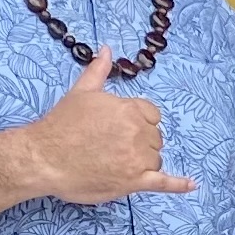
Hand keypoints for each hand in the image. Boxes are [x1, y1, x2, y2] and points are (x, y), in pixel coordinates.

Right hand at [29, 50, 197, 206]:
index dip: (138, 122)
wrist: (44, 157)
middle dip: (138, 142)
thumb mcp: (81, 92)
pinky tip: (191, 184)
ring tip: (115, 162)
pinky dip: (178, 184)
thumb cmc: (61, 124)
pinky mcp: (133, 182)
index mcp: (130, 109)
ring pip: (155, 159)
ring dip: (142, 161)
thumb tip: (106, 49)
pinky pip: (163, 182)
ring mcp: (137, 159)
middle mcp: (138, 133)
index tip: (120, 128)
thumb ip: (99, 70)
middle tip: (112, 146)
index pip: (152, 115)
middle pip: (154, 138)